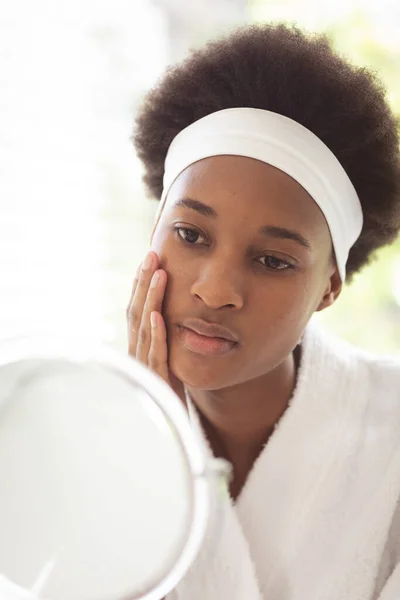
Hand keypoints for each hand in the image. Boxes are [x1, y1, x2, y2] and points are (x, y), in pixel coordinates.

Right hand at [126, 251, 183, 399]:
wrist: (171, 435)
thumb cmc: (172, 398)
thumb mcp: (170, 365)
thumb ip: (167, 344)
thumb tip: (173, 316)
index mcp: (140, 350)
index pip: (138, 311)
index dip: (142, 286)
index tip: (150, 261)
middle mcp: (138, 356)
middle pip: (137, 313)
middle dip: (143, 283)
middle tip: (152, 255)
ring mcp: (146, 369)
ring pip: (144, 329)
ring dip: (150, 299)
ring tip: (158, 273)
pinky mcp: (157, 383)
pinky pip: (155, 355)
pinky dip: (156, 334)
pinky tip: (158, 314)